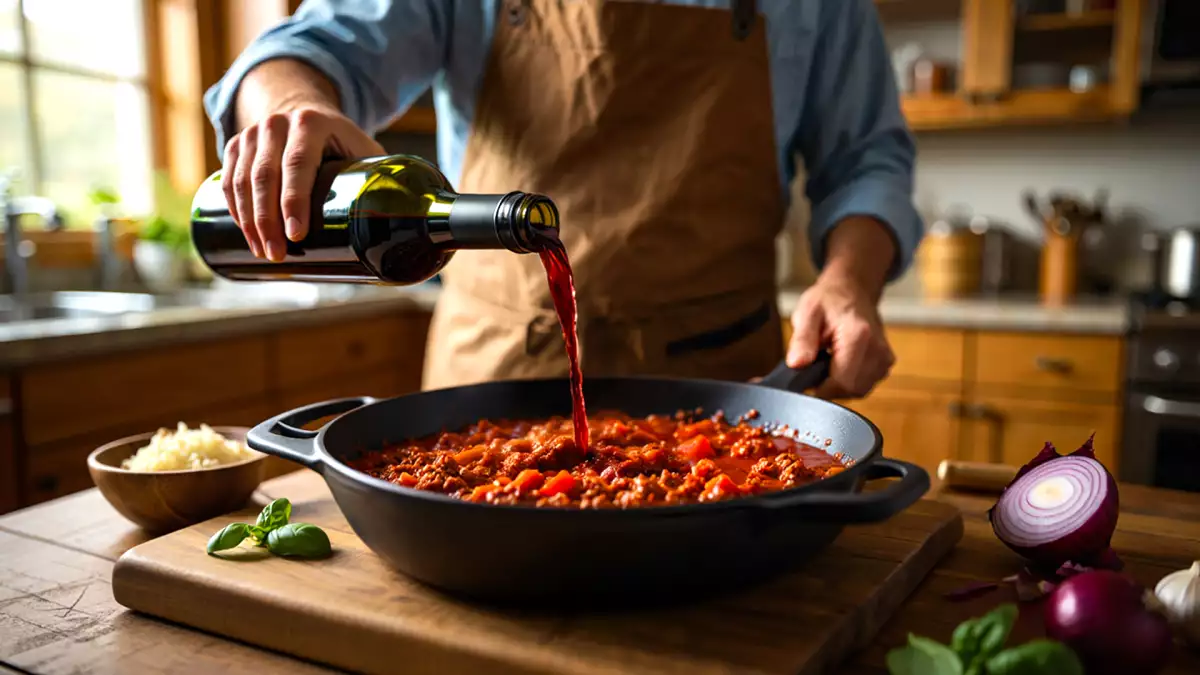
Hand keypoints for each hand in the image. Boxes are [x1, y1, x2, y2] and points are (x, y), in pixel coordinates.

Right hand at [222, 104, 383, 261]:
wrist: (306, 113)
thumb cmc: (343, 142)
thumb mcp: (364, 150)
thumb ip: (383, 178)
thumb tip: (408, 222)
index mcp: (311, 122)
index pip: (297, 163)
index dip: (294, 201)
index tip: (296, 236)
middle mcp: (276, 123)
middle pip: (265, 176)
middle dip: (268, 221)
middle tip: (278, 255)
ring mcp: (252, 133)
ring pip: (242, 181)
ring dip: (249, 221)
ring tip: (265, 253)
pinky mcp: (235, 146)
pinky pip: (228, 181)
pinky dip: (235, 209)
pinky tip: (246, 234)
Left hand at [785, 216, 898, 399]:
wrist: (852, 291)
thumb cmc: (828, 301)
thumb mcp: (807, 313)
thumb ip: (802, 340)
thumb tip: (796, 364)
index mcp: (858, 336)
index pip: (840, 383)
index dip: (818, 387)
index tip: (804, 379)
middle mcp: (878, 350)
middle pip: (849, 390)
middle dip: (827, 384)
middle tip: (815, 364)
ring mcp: (885, 359)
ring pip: (857, 391)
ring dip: (838, 383)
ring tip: (828, 359)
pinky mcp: (885, 365)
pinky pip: (863, 386)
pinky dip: (848, 380)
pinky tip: (840, 362)